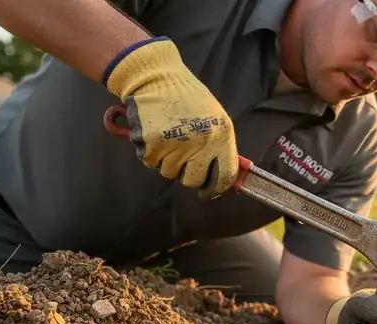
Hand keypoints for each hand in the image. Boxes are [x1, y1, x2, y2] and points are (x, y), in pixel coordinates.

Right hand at [103, 36, 238, 198]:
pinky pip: (150, 162)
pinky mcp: (152, 144)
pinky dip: (150, 152)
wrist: (158, 78)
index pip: (224, 176)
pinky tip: (154, 132)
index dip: (216, 189)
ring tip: (168, 135)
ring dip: (166, 160)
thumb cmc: (189, 99)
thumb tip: (226, 179)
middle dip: (187, 174)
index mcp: (221, 135)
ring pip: (169, 172)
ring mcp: (176, 144)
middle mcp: (201, 143)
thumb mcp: (216, 118)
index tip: (210, 193)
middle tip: (183, 158)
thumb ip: (220, 147)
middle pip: (193, 180)